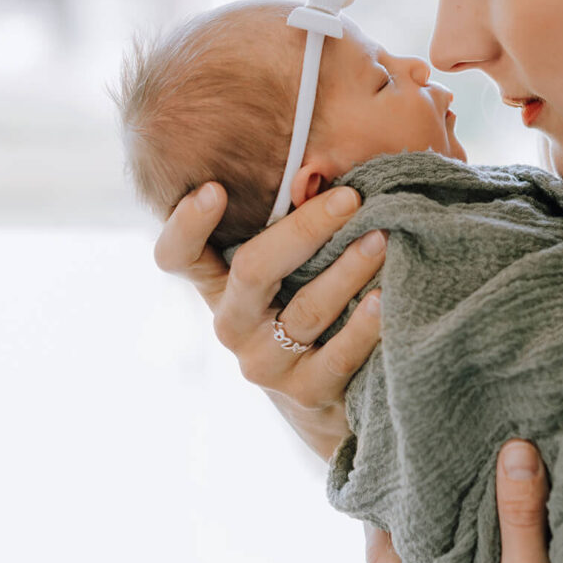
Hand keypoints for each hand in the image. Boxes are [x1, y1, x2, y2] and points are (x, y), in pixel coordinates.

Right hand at [153, 181, 385, 462]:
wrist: (327, 396)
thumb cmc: (308, 302)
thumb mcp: (286, 266)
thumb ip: (289, 222)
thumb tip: (325, 166)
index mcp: (219, 284)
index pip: (177, 257)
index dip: (185, 224)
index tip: (214, 188)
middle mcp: (232, 323)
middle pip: (252, 270)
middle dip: (303, 229)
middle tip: (350, 198)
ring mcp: (265, 363)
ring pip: (305, 310)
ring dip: (347, 270)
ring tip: (382, 238)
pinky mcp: (306, 393)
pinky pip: (336, 356)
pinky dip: (363, 326)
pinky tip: (385, 298)